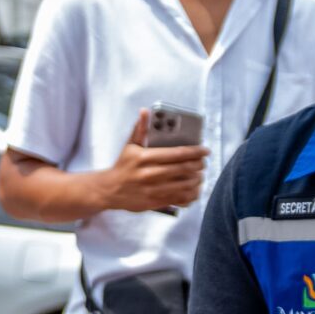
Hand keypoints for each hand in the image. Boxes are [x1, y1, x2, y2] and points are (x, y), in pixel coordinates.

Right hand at [93, 123, 207, 215]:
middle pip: (184, 169)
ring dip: (197, 180)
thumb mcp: (129, 145)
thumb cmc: (122, 166)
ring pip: (184, 185)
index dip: (195, 152)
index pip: (177, 153)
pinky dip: (191, 195)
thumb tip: (145, 111)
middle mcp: (149, 174)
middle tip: (203, 163)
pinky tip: (193, 190)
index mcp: (144, 157)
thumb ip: (140, 128)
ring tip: (199, 175)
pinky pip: (179, 199)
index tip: (205, 150)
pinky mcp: (154, 202)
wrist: (109, 190)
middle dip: (199, 165)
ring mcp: (152, 190)